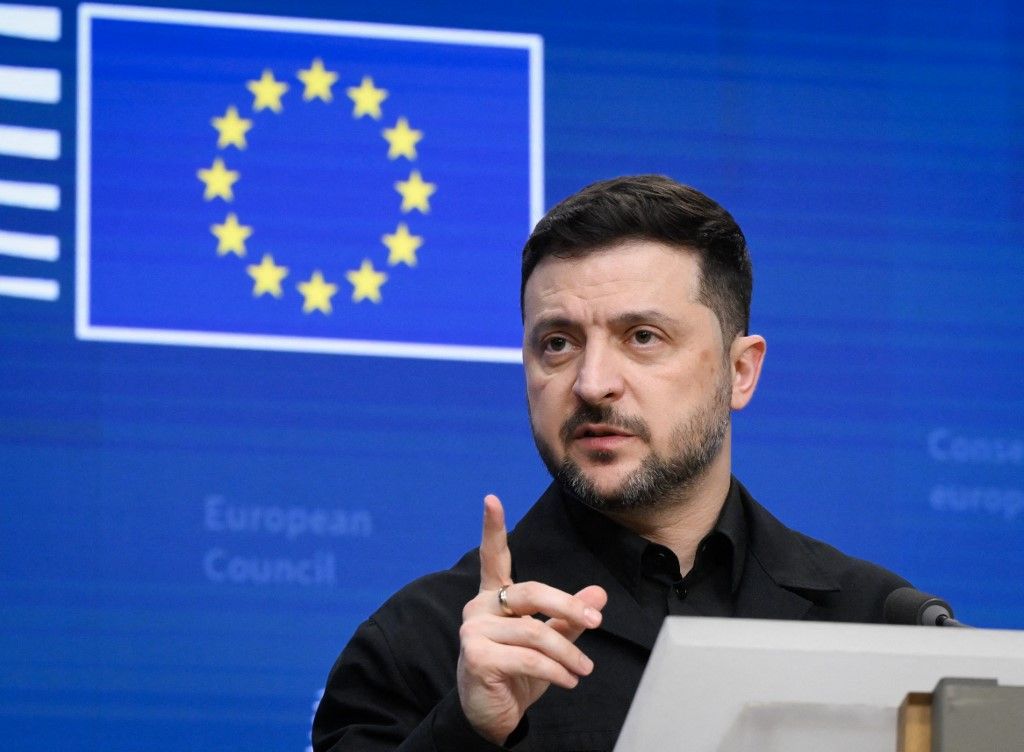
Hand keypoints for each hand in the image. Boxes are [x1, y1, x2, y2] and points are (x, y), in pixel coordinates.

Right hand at [456, 494, 607, 744]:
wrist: (491, 717)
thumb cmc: (516, 674)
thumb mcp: (548, 643)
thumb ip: (568, 618)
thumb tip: (598, 595)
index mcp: (493, 597)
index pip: (493, 558)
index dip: (493, 528)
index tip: (492, 499)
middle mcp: (479, 608)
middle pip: (530, 593)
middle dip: (568, 606)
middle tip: (597, 620)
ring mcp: (474, 631)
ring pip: (534, 632)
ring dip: (568, 652)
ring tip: (584, 669)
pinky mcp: (477, 656)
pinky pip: (528, 657)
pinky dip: (555, 670)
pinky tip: (569, 680)